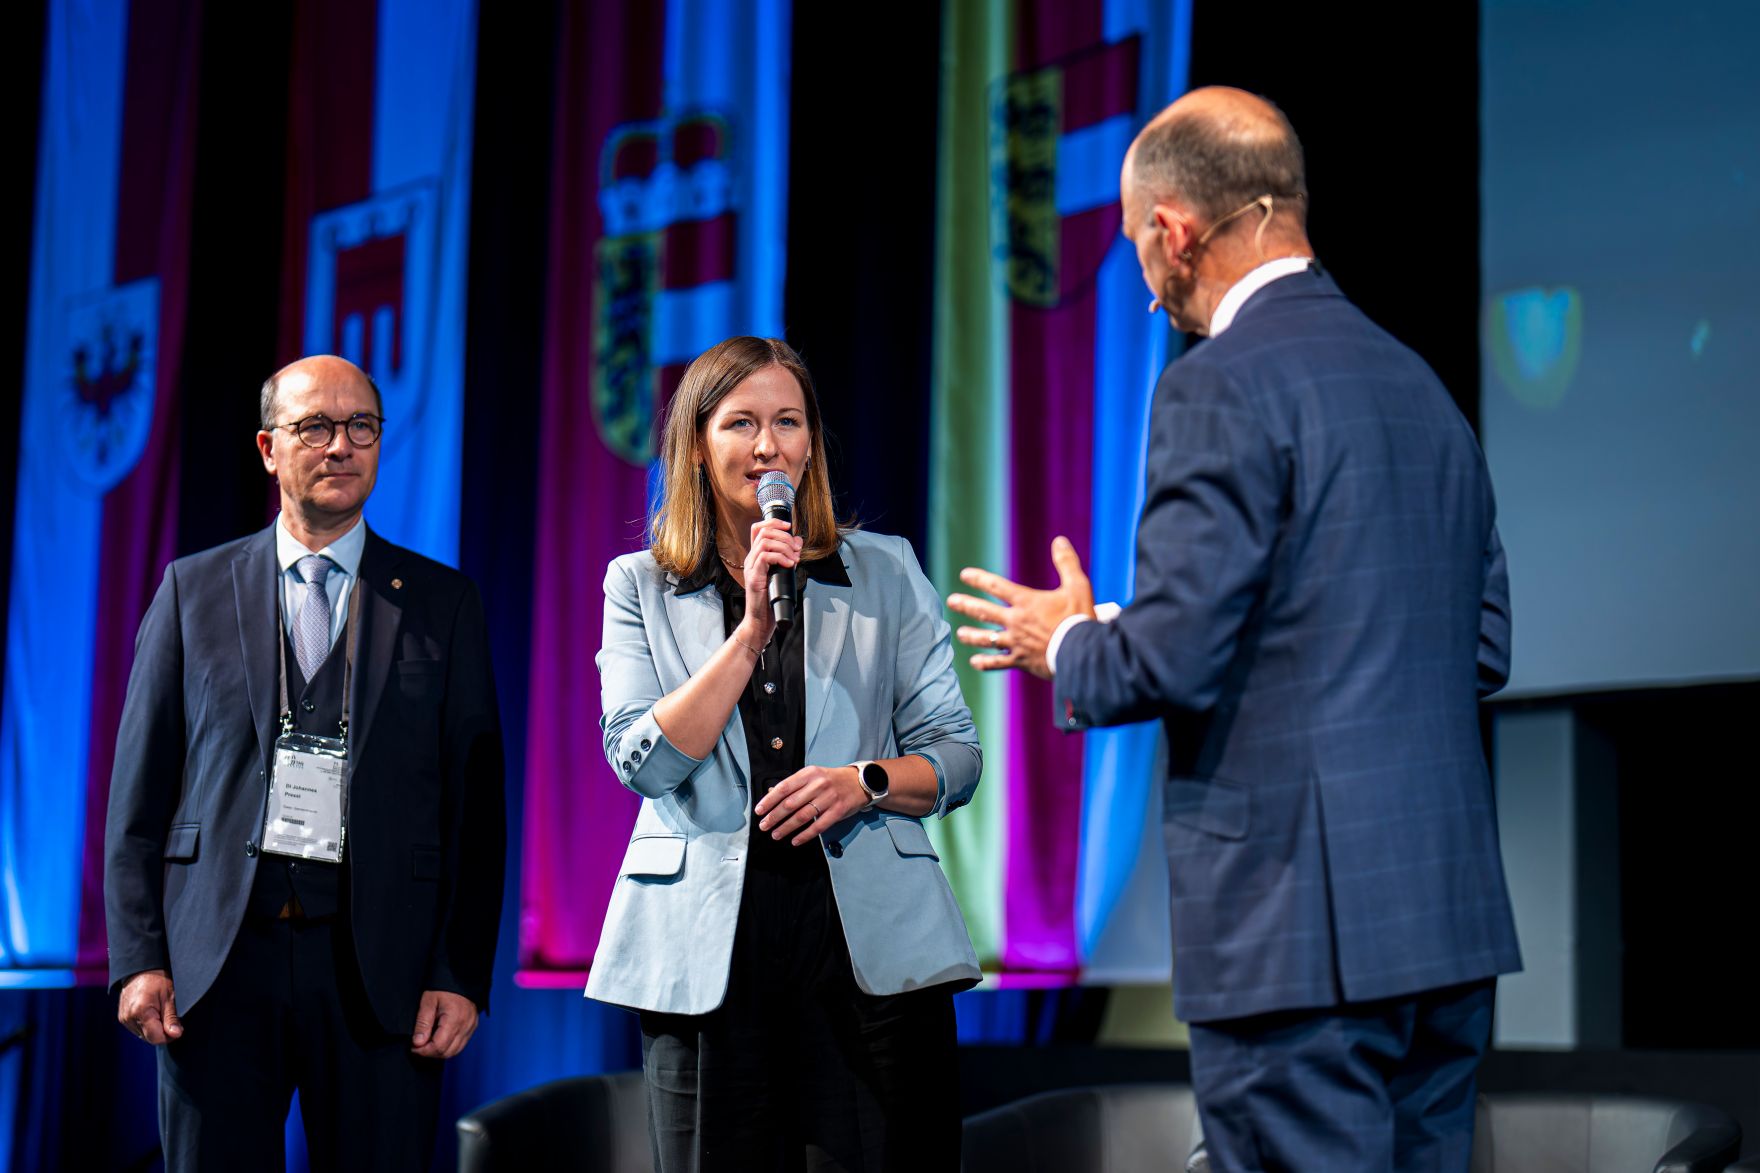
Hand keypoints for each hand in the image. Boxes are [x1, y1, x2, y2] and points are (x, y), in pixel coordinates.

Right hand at [118, 969, 181, 1044]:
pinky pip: (137, 1029)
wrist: (141, 968)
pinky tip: (152, 1011)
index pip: (155, 1038)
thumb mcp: (170, 996)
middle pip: (149, 1038)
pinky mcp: (122, 1018)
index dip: (169, 1035)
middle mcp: (128, 1018)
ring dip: (154, 1028)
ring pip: (143, 1035)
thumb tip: (176, 1035)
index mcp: (140, 1012)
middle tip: (169, 1014)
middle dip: (162, 1031)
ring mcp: (124, 1018)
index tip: (178, 1027)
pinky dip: (147, 1024)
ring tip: (159, 1010)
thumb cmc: (158, 979)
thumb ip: (172, 1017)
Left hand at [410, 990, 478, 1059]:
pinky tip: (440, 1038)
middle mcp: (465, 1026)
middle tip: (419, 1046)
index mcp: (454, 1020)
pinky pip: (461, 1044)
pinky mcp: (473, 1026)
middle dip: (431, 1053)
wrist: (462, 975)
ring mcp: (471, 1027)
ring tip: (428, 1042)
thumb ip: (423, 1023)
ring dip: (440, 1051)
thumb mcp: (428, 1001)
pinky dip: (449, 1046)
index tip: (413, 1046)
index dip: (423, 1050)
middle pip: (447, 1052)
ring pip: (455, 1051)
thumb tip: (418, 1043)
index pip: (438, 1046)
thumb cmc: (444, 986)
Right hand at [734, 517, 801, 646]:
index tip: (789, 527)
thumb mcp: (784, 572)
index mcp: (756, 556)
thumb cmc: (771, 599)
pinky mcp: (754, 577)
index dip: (773, 522)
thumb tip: (798, 541)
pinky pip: (766, 557)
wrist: (762, 620)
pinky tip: (790, 565)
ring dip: (785, 547)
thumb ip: (789, 556)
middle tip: (796, 549)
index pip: (758, 529)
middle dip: (784, 536)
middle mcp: (751, 559)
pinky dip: (781, 557)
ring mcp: (751, 567)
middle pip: (764, 532)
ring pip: (765, 542)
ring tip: (795, 559)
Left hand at [755, 764, 868, 845]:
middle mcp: (818, 784)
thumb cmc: (831, 780)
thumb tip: (770, 795)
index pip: (784, 788)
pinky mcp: (838, 811)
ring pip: (802, 816)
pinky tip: (795, 840)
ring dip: (786, 827)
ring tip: (776, 834)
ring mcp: (829, 798)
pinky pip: (818, 826)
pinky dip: (805, 835)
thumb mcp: (812, 776)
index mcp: (809, 774)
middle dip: (774, 816)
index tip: (759, 811)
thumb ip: (793, 785)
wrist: (858, 782)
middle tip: (764, 826)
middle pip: (790, 804)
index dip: (769, 801)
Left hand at [947, 536, 1094, 679]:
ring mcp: (1016, 642)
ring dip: (971, 635)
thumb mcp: (1078, 586)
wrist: (1082, 653)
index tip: (965, 575)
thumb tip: (1059, 540)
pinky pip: (998, 663)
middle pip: (984, 611)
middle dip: (966, 605)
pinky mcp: (1021, 661)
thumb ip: (1067, 563)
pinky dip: (986, 663)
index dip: (979, 579)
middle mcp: (1016, 621)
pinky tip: (974, 662)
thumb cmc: (1079, 619)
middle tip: (951, 601)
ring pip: (987, 638)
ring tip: (960, 634)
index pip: (997, 586)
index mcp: (1026, 602)